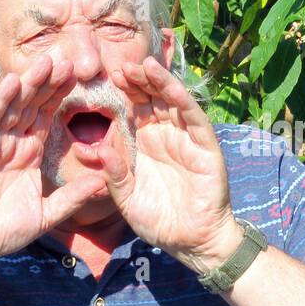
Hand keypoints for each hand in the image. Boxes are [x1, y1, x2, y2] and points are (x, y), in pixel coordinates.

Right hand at [0, 54, 107, 263]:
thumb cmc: (2, 229)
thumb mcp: (46, 214)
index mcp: (29, 152)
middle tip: (70, 58)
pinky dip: (0, 100)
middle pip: (33, 104)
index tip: (81, 76)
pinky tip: (13, 81)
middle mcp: (12, 141)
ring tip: (47, 61)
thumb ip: (72, 197)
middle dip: (50, 82)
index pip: (48, 116)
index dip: (62, 96)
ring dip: (29, 82)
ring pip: (14, 105)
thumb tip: (103, 184)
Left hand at [99, 55, 243, 273]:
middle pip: (151, 98)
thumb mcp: (126, 198)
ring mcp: (186, 139)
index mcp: (145, 143)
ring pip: (173, 102)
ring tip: (145, 65)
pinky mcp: (206, 147)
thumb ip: (114, 175)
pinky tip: (172, 88)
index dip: (122, 92)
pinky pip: (195, 120)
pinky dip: (184, 102)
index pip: (133, 109)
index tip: (104, 76)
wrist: (190, 241)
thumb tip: (98, 151)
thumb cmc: (158, 220)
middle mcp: (165, 135)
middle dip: (138, 80)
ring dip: (161, 83)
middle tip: (121, 64)